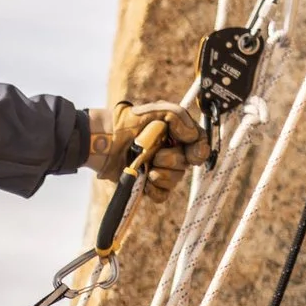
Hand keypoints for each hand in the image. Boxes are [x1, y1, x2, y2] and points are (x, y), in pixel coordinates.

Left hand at [90, 101, 207, 195]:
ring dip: (163, 175)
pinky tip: (147, 182)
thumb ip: (179, 118)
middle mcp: (172, 153)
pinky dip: (156, 190)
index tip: (193, 155)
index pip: (199, 146)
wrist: (105, 139)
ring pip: (175, 179)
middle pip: (185, 164)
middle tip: (155, 155)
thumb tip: (192, 137)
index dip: (200, 152)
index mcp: (178, 136)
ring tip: (147, 168)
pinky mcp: (147, 184)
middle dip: (171, 160)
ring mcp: (159, 169)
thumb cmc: (130, 122)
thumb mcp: (158, 110)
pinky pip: (162, 195)